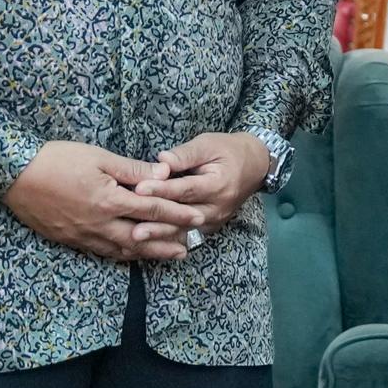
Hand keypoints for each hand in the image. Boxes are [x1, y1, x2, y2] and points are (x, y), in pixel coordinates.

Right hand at [3, 142, 204, 262]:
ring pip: (123, 250)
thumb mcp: (99, 157)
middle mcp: (100, 224)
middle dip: (168, 242)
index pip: (153, 211)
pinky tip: (132, 254)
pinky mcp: (70, 239)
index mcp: (110, 201)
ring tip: (169, 256)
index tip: (198, 217)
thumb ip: (133, 170)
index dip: (178, 214)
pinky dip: (122, 255)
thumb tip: (164, 173)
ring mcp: (84, 235)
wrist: (14, 174)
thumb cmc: (58, 159)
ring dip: (148, 253)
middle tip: (190, 247)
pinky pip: (102, 252)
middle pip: (142, 238)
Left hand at [134, 133, 272, 235]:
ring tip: (136, 239)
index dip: (161, 190)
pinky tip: (148, 244)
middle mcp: (218, 207)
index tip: (139, 190)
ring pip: (184, 230)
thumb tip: (160, 160)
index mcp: (219, 184)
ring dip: (160, 236)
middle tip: (132, 227)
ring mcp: (215, 220)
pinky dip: (168, 240)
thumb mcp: (208, 144)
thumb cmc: (228, 151)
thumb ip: (184, 154)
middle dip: (156, 221)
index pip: (186, 189)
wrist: (255, 165)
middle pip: (183, 216)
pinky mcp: (210, 226)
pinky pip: (188, 236)